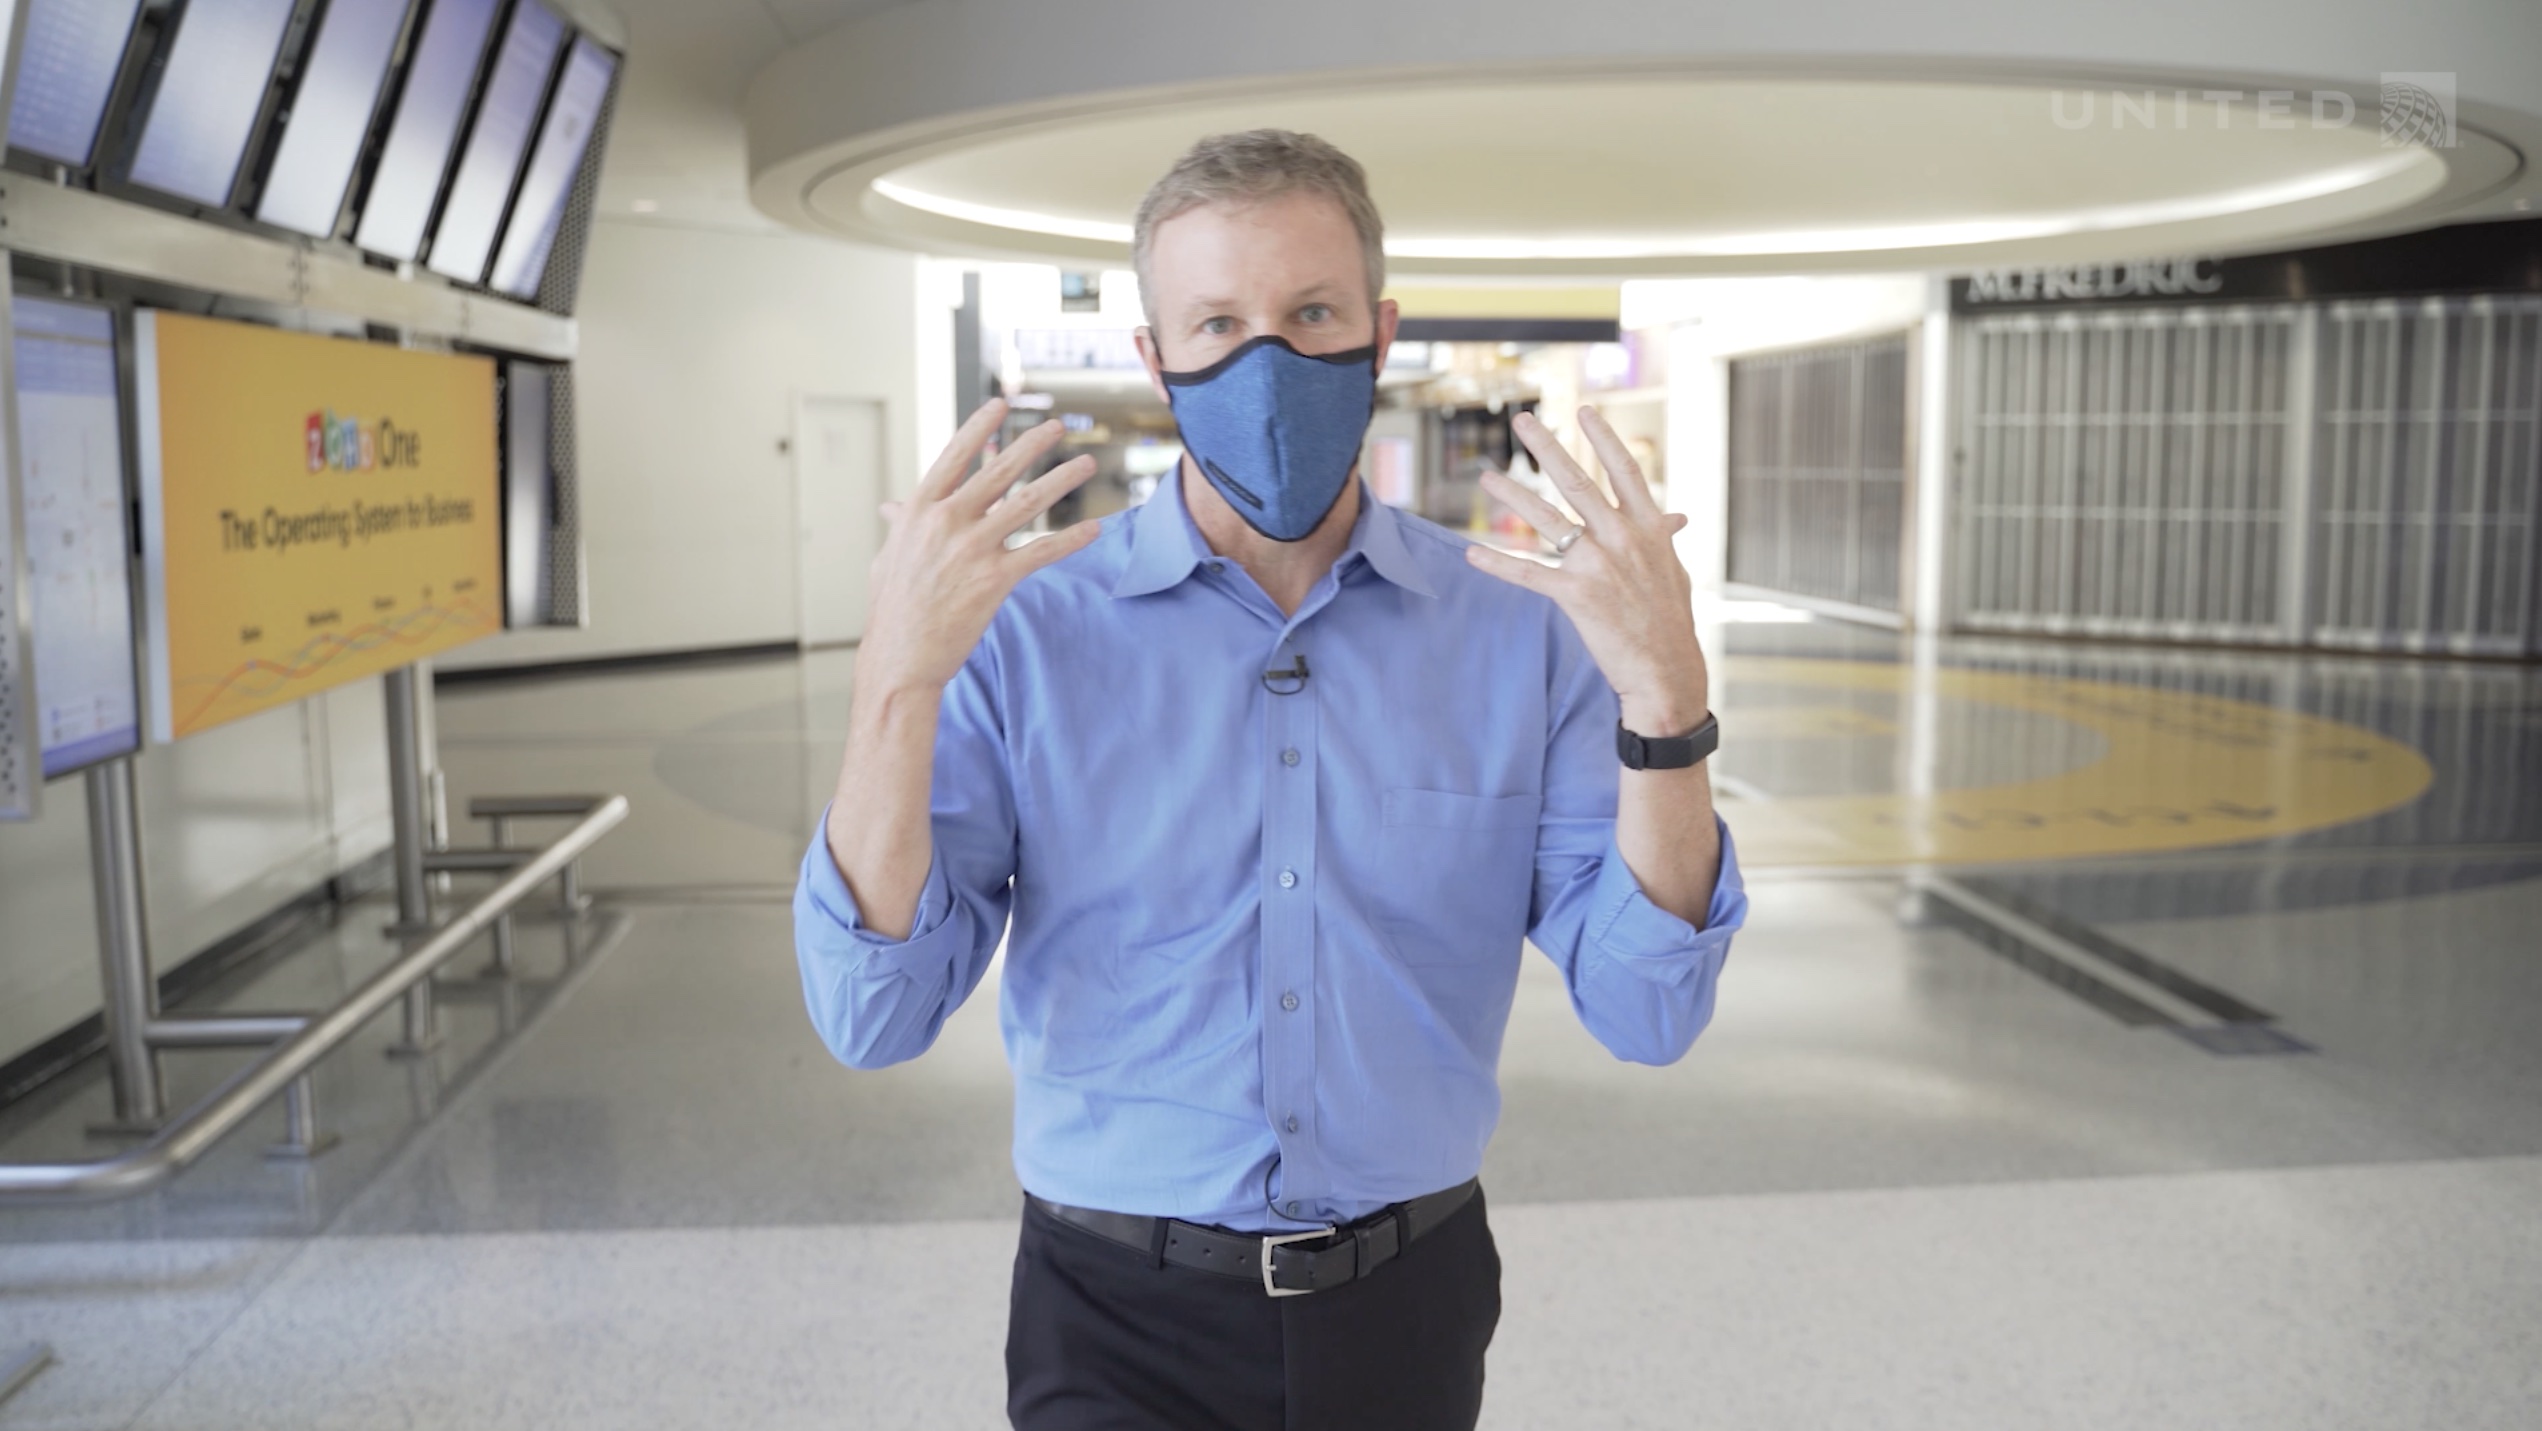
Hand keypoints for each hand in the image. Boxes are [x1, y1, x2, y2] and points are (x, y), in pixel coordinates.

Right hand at [857, 399, 1101, 697]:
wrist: (899, 658)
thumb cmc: (893, 611)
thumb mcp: (890, 558)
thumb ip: (901, 527)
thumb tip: (894, 508)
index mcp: (919, 511)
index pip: (954, 457)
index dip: (980, 429)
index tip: (1000, 405)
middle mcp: (946, 522)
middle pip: (998, 471)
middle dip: (1032, 444)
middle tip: (1057, 426)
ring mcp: (972, 549)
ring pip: (1028, 504)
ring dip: (1063, 480)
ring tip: (1087, 464)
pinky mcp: (994, 580)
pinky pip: (1041, 552)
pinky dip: (1071, 539)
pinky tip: (1094, 528)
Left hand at [1463, 408, 1708, 733]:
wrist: (1666, 670)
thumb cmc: (1670, 620)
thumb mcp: (1673, 570)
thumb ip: (1664, 539)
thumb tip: (1674, 517)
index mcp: (1648, 528)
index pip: (1624, 471)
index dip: (1603, 439)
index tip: (1584, 410)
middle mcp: (1623, 538)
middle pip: (1579, 481)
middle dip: (1548, 447)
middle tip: (1523, 420)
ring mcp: (1598, 565)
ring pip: (1547, 520)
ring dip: (1513, 496)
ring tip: (1487, 476)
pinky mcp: (1576, 596)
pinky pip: (1528, 574)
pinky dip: (1498, 564)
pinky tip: (1472, 552)